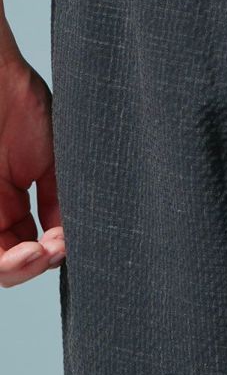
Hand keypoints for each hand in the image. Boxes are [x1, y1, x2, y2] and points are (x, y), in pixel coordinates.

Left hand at [0, 54, 64, 287]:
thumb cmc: (24, 106)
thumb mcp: (53, 159)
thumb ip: (60, 198)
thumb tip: (71, 237)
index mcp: (16, 196)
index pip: (33, 240)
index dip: (52, 251)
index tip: (68, 240)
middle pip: (12, 257)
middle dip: (35, 264)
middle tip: (53, 251)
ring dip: (19, 269)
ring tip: (39, 254)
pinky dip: (3, 261)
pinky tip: (27, 252)